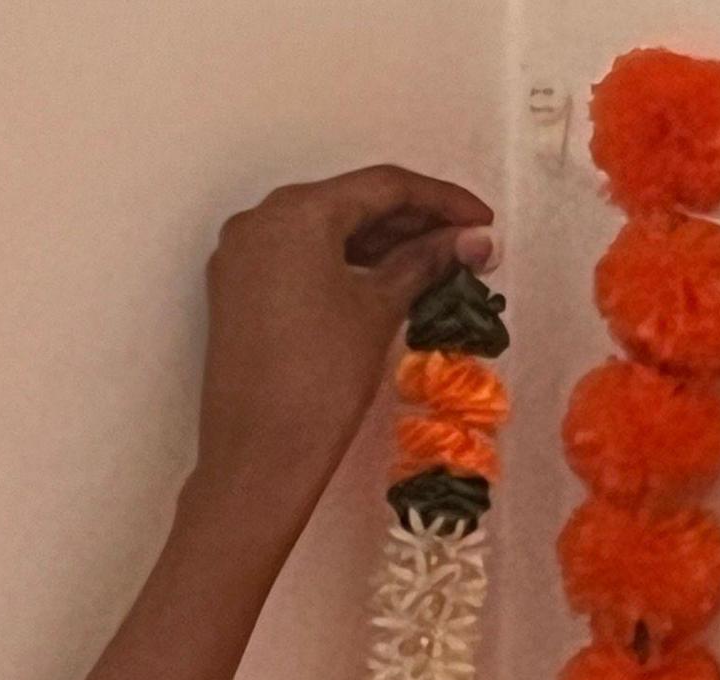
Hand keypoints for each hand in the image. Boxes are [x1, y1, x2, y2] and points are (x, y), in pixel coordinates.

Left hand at [191, 164, 495, 529]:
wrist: (260, 454)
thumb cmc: (322, 378)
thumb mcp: (380, 309)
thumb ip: (427, 262)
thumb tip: (472, 241)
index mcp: (296, 211)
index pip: (383, 186)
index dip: (442, 200)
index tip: (482, 220)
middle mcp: (260, 219)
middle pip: (351, 203)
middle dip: (413, 223)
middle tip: (465, 246)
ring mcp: (242, 254)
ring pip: (325, 231)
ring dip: (381, 244)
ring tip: (436, 267)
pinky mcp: (237, 288)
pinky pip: (300, 258)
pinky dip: (344, 264)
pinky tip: (386, 282)